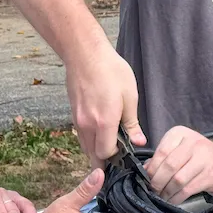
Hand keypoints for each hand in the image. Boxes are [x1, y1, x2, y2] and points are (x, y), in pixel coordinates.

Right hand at [65, 44, 146, 166]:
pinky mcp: (73, 114)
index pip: (106, 154)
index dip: (117, 156)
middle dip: (105, 158)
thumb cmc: (110, 71)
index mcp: (104, 122)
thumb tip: (138, 141)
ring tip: (110, 142)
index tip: (126, 150)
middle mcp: (87, 125)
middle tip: (118, 153)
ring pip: (85, 147)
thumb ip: (132, 123)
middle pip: (93, 155)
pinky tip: (100, 131)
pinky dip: (90, 140)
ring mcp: (78, 120)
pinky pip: (81, 136)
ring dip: (96, 150)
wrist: (85, 55)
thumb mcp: (130, 96)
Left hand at [144, 126, 212, 203]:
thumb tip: (145, 170)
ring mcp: (204, 159)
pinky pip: (188, 189)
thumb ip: (162, 157)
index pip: (162, 152)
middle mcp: (193, 143)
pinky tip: (172, 200)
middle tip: (152, 191)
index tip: (146, 179)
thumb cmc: (198, 155)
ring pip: (178, 179)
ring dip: (166, 192)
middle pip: (169, 166)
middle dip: (157, 182)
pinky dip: (177, 198)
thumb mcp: (179, 148)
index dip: (151, 169)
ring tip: (161, 197)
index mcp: (181, 134)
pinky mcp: (211, 175)